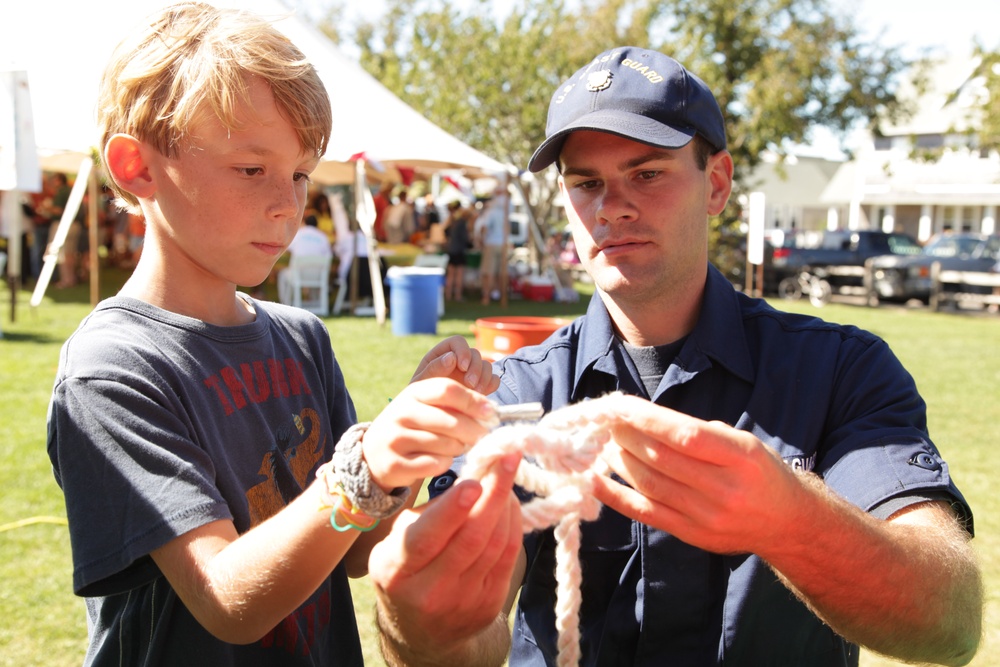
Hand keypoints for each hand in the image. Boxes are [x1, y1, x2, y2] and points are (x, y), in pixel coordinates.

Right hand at [363, 378, 495, 489]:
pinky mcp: (396, 464)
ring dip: (460, 447)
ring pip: (446, 444)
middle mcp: (401, 412)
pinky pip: (436, 464)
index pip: (448, 389)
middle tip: (483, 437)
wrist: (374, 455)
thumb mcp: (426, 407)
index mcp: (412, 393)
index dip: (474, 401)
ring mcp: (395, 438)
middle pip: (451, 420)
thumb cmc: (413, 427)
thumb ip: (453, 403)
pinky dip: (445, 463)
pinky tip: (440, 460)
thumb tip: (491, 411)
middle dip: (474, 430)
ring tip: (458, 447)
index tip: (492, 413)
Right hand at [369, 453, 522, 651]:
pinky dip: (513, 526)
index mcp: (396, 570)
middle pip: (469, 540)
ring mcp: (461, 602)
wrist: (420, 630)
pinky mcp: (487, 606)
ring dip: (506, 506)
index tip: (474, 482)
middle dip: (493, 495)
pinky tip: (511, 504)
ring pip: (494, 546)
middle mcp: (428, 591)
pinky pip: (507, 559)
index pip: (424, 539)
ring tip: (507, 475)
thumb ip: (428, 513)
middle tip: (507, 460)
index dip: (452, 510)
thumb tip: (470, 478)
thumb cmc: (407, 569)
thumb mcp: (398, 540)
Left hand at [411, 335, 498, 394]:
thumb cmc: (419, 398)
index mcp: (442, 354)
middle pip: (476, 353)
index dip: (463, 351)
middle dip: (475, 368)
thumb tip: (451, 356)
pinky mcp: (482, 385)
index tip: (463, 367)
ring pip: (487, 365)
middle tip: (470, 384)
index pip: (458, 341)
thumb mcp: (421, 384)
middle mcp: (459, 360)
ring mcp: (471, 373)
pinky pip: (494, 380)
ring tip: (476, 393)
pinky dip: (491, 385)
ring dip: (484, 377)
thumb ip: (434, 369)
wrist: (429, 417)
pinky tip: (482, 395)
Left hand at [592, 395, 798, 554]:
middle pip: (661, 459)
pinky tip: (594, 479)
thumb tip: (645, 420)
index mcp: (741, 456)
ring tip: (603, 443)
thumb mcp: (745, 441)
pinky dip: (615, 496)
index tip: (620, 405)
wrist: (787, 524)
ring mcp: (707, 516)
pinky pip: (645, 513)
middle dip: (626, 436)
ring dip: (618, 460)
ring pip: (649, 484)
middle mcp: (725, 488)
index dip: (647, 419)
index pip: (686, 434)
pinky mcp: (691, 535)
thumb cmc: (761, 472)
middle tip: (605, 421)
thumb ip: (700, 432)